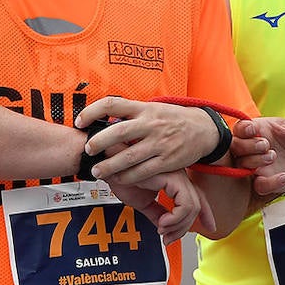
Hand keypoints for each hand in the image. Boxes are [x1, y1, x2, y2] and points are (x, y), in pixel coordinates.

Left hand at [78, 97, 218, 184]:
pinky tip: (118, 179)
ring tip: (97, 171)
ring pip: (128, 156)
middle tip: (88, 150)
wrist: (204, 129)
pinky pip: (143, 171)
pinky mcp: (167, 160)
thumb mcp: (154, 108)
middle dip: (99, 142)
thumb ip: (133, 113)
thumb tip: (105, 117)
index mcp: (145, 108)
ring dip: (109, 166)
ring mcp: (159, 143)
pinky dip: (128, 177)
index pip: (113, 104)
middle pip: (118, 132)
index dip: (92, 111)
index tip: (80, 121)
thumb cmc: (173, 119)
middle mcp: (151, 124)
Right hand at [106, 168, 214, 243]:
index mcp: (174, 179)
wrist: (107, 167)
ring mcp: (176, 175)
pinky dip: (176, 218)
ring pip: (192, 206)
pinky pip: (185, 204)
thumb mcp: (142, 201)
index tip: (210, 227)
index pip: (197, 197)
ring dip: (178, 225)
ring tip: (162, 229)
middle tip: (167, 237)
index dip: (206, 213)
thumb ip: (156, 213)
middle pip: (195, 206)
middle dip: (184, 227)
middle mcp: (178, 175)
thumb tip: (165, 228)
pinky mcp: (172, 177)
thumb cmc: (121, 176)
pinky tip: (162, 223)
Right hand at [235, 115, 284, 199]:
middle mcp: (248, 149)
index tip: (253, 129)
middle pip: (235, 146)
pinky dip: (271, 183)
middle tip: (265, 145)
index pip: (240, 128)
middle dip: (248, 145)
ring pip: (242, 166)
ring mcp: (252, 167)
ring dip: (256, 161)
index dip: (243, 128)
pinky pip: (260, 186)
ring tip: (273, 156)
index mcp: (254, 131)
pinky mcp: (262, 182)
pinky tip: (284, 177)